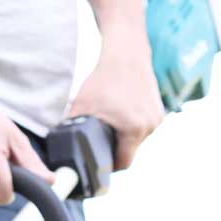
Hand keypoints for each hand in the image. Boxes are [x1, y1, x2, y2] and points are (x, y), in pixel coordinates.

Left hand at [69, 39, 164, 171]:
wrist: (126, 54)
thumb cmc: (104, 79)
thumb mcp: (81, 106)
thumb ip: (70, 131)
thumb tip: (60, 150)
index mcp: (133, 130)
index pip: (122, 164)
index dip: (108, 167)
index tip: (98, 164)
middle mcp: (149, 126)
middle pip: (130, 152)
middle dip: (114, 150)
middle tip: (100, 140)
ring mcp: (157, 118)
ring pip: (137, 141)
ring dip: (124, 139)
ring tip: (112, 125)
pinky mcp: (160, 111)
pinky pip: (143, 128)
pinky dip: (132, 127)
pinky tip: (122, 116)